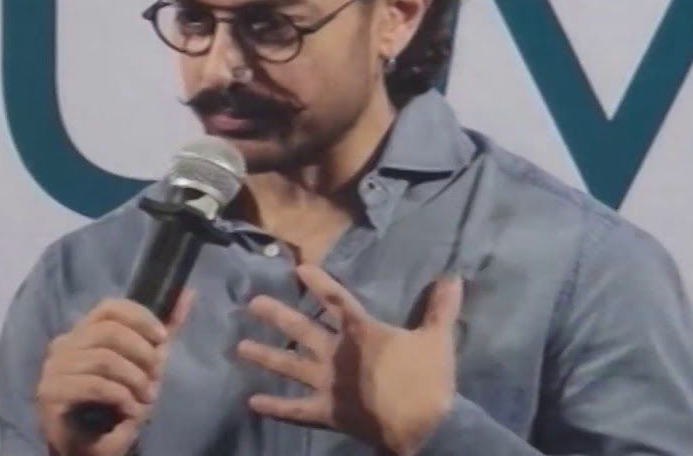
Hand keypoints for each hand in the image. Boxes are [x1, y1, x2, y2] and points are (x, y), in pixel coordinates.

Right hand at [36, 290, 193, 455]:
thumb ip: (162, 333)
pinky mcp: (51, 393)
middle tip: (156, 377)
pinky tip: (130, 410)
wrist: (90, 447)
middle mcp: (63, 344)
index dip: (140, 318)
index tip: (162, 339)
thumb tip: (188, 293)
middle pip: (110, 332)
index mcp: (83, 332)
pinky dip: (121, 397)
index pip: (110, 307)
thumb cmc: (117, 404)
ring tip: (146, 398)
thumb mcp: (145, 365)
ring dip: (134, 379)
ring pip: (104, 359)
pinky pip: (94, 385)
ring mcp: (53, 369)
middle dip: (142, 354)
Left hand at [236, 264, 461, 455]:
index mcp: (361, 332)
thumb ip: (441, 308)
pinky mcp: (326, 411)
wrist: (423, 425)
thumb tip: (453, 276)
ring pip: (289, 365)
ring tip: (239, 348)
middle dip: (276, 315)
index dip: (318, 283)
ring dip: (265, 355)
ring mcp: (327, 383)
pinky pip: (295, 410)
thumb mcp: (438, 338)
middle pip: (301, 328)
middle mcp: (336, 354)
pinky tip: (252, 402)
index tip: (298, 268)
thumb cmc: (428, 379)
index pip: (337, 300)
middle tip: (251, 303)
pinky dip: (274, 407)